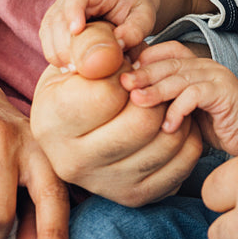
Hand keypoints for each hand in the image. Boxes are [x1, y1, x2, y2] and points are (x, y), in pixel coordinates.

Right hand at [31, 21, 204, 205]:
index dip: (125, 71)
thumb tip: (110, 57)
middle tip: (146, 84)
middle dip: (155, 93)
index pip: (109, 93)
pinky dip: (187, 134)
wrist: (77, 117)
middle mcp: (72, 163)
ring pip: (169, 141)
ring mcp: (105, 185)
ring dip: (174, 111)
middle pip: (144, 122)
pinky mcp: (136, 196)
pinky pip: (185, 160)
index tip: (120, 68)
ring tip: (158, 100)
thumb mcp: (77, 49)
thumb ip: (92, 42)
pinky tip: (168, 121)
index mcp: (50, 123)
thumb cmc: (80, 77)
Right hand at [39, 0, 158, 71]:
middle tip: (77, 65)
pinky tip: (69, 71)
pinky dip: (56, 58)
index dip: (73, 12)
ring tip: (73, 71)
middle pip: (57, 18)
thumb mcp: (144, 16)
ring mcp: (58, 15)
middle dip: (65, 42)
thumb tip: (119, 44)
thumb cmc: (135, 10)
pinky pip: (48, 43)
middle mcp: (69, 0)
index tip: (77, 30)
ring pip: (48, 32)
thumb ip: (135, 29)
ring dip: (57, 53)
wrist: (125, 9)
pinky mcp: (54, 31)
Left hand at [123, 41, 237, 154]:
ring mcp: (217, 77)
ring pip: (179, 77)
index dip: (145, 58)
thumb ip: (166, 99)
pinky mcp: (224, 93)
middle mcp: (207, 66)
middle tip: (123, 85)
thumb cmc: (216, 126)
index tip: (123, 74)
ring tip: (138, 102)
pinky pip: (195, 95)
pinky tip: (169, 126)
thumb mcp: (185, 110)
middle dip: (143, 73)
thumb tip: (131, 96)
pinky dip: (178, 109)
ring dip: (156, 90)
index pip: (168, 50)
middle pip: (169, 63)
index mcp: (197, 65)